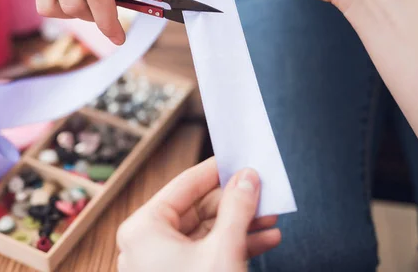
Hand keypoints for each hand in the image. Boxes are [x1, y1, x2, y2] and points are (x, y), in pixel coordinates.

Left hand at [116, 158, 280, 271]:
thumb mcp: (224, 250)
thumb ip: (238, 208)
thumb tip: (248, 176)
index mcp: (145, 226)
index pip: (185, 184)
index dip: (216, 169)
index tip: (240, 157)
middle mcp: (148, 240)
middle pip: (199, 208)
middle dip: (236, 201)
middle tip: (264, 189)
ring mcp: (162, 261)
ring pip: (207, 231)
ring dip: (242, 223)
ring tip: (273, 216)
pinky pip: (207, 251)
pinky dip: (236, 244)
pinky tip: (266, 238)